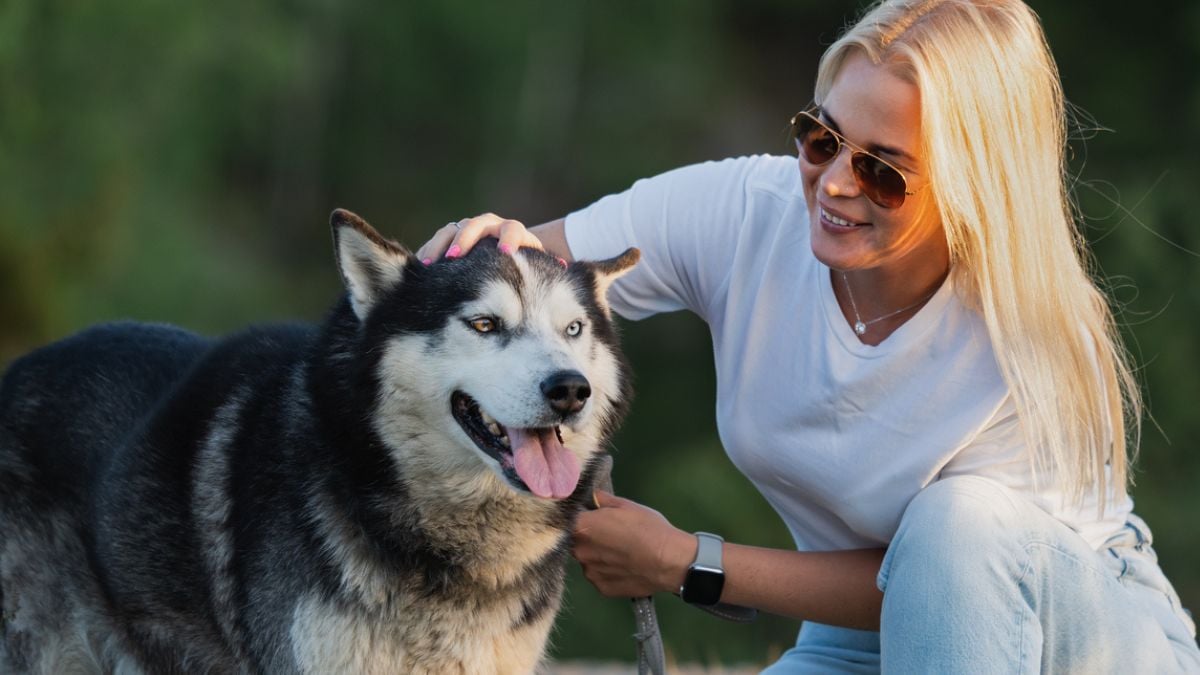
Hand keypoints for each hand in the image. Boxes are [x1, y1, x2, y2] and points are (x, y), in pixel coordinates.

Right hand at [415, 213, 544, 262]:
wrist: (510, 255)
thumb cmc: (525, 265)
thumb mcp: (536, 265)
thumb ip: (546, 264)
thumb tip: (564, 268)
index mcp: (513, 233)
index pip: (512, 230)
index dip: (509, 239)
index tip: (504, 252)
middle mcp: (490, 227)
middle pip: (476, 226)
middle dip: (466, 240)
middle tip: (456, 256)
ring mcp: (469, 230)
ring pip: (453, 230)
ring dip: (441, 246)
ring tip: (430, 265)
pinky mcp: (452, 239)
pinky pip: (438, 241)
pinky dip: (430, 253)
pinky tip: (420, 268)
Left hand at [572, 491, 694, 597]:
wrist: (669, 561)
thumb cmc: (649, 528)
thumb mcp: (627, 506)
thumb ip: (602, 500)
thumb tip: (591, 496)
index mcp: (582, 527)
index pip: (568, 518)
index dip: (579, 516)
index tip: (589, 515)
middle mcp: (579, 551)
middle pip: (576, 541)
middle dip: (588, 536)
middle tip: (609, 533)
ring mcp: (590, 572)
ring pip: (587, 559)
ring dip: (597, 554)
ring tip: (620, 551)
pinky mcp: (601, 588)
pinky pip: (599, 575)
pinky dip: (607, 571)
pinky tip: (624, 565)